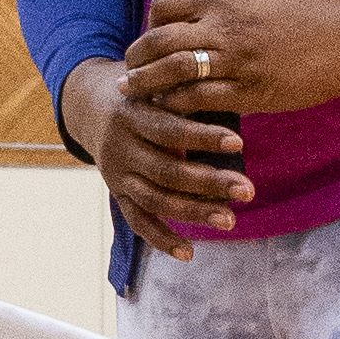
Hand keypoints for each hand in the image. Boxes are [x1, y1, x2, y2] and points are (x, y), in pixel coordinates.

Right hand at [62, 49, 250, 253]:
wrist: (92, 109)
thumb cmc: (141, 93)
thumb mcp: (154, 85)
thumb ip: (180, 92)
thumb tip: (226, 85)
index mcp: (131, 116)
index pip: (169, 129)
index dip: (203, 137)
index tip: (239, 142)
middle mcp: (121, 149)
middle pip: (167, 171)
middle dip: (210, 183)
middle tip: (247, 190)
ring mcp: (118, 176)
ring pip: (156, 200)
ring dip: (194, 212)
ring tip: (231, 220)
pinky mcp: (118, 194)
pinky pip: (138, 221)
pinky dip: (161, 239)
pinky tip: (189, 253)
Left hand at [140, 0, 339, 120]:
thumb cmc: (305, 18)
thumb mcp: (258, 0)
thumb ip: (223, 10)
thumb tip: (191, 23)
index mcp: (223, 0)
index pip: (163, 9)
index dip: (148, 27)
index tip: (147, 41)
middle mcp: (223, 28)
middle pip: (159, 43)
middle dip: (136, 61)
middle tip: (128, 74)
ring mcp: (235, 61)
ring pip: (174, 74)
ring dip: (149, 86)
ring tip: (136, 95)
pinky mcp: (250, 91)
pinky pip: (200, 101)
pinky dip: (179, 108)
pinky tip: (172, 112)